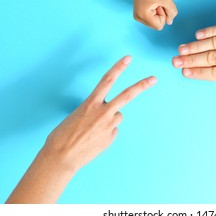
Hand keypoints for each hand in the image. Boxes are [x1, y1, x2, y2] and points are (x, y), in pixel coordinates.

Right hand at [43, 56, 156, 171]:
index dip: (118, 67)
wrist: (60, 157)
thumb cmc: (63, 135)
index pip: (107, 80)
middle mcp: (102, 112)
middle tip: (154, 79)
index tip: (128, 58)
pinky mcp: (111, 138)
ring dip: (110, 119)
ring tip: (93, 129)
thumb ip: (95, 111)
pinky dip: (106, 133)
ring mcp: (109, 126)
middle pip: (126, 95)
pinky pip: (112, 130)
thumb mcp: (77, 115)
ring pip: (118, 116)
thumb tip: (110, 117)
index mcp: (90, 103)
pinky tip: (94, 139)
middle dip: (141, 86)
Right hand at [133, 0, 177, 29]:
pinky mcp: (138, 13)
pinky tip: (151, 2)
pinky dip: (154, 12)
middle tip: (156, 2)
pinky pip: (151, 18)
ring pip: (154, 22)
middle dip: (160, 14)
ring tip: (153, 1)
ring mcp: (137, 16)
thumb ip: (172, 12)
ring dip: (157, 13)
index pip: (159, 26)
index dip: (163, 15)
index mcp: (143, 16)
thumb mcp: (167, 0)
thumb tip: (170, 22)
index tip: (159, 4)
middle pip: (156, 25)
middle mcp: (138, 18)